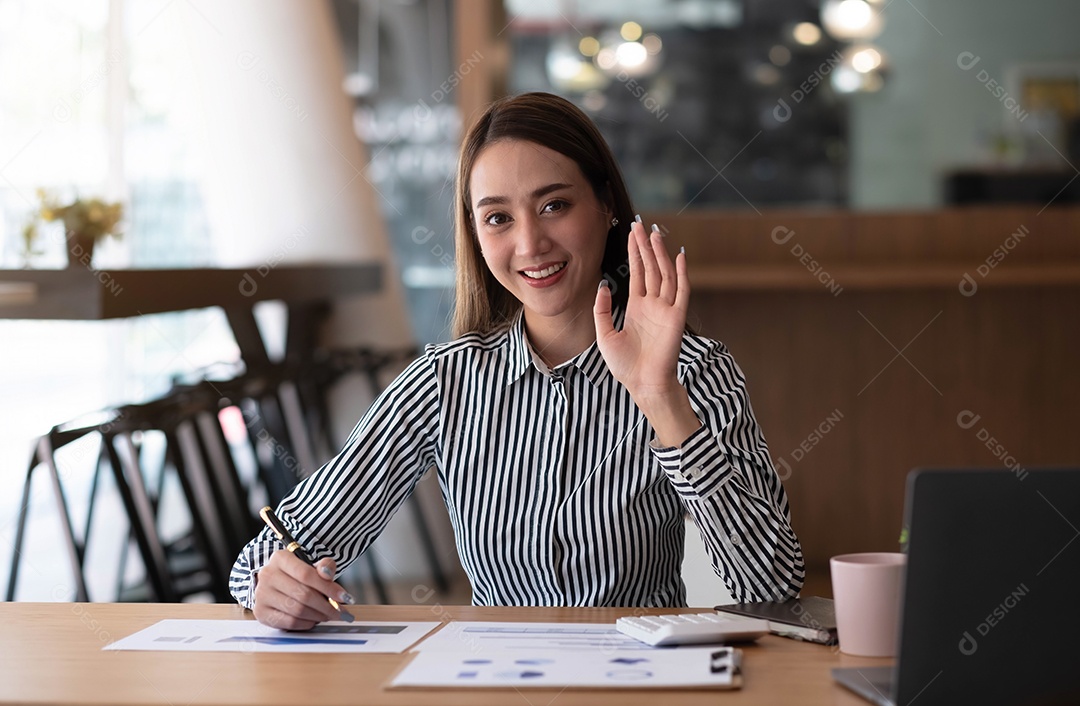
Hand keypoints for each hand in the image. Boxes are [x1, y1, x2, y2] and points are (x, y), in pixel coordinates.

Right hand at [252, 551, 351, 630]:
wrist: (277, 582)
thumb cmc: (298, 574)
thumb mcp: (312, 565)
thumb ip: (325, 566)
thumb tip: (327, 573)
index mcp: (280, 558)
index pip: (306, 574)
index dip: (328, 588)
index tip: (345, 598)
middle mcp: (267, 575)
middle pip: (303, 594)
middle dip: (327, 606)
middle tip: (341, 612)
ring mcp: (261, 594)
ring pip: (297, 610)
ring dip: (318, 616)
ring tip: (328, 615)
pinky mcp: (261, 612)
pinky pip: (289, 622)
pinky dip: (306, 623)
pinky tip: (314, 620)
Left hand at [594, 220, 688, 397]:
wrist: (643, 384)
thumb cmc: (625, 365)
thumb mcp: (604, 334)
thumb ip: (603, 309)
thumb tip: (603, 285)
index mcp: (637, 307)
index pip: (637, 273)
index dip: (634, 253)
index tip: (631, 233)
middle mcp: (653, 305)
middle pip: (650, 268)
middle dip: (645, 246)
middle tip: (640, 224)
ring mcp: (666, 309)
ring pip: (664, 274)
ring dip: (660, 254)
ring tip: (654, 233)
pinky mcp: (676, 317)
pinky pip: (681, 291)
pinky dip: (681, 273)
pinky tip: (679, 256)